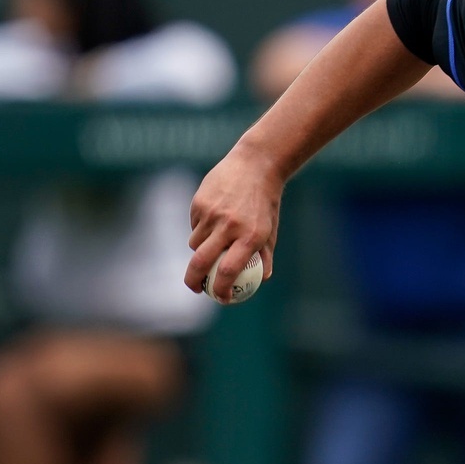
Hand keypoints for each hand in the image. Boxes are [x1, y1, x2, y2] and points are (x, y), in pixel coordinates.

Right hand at [185, 142, 283, 300]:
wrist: (255, 165)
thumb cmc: (265, 203)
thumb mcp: (270, 230)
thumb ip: (265, 256)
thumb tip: (260, 281)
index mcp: (249, 237)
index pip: (227, 271)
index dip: (220, 289)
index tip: (219, 297)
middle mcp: (229, 226)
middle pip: (200, 262)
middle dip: (193, 281)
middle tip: (196, 288)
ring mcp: (211, 214)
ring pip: (195, 244)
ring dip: (200, 250)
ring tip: (214, 240)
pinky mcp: (199, 202)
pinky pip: (194, 225)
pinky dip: (200, 228)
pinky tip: (214, 216)